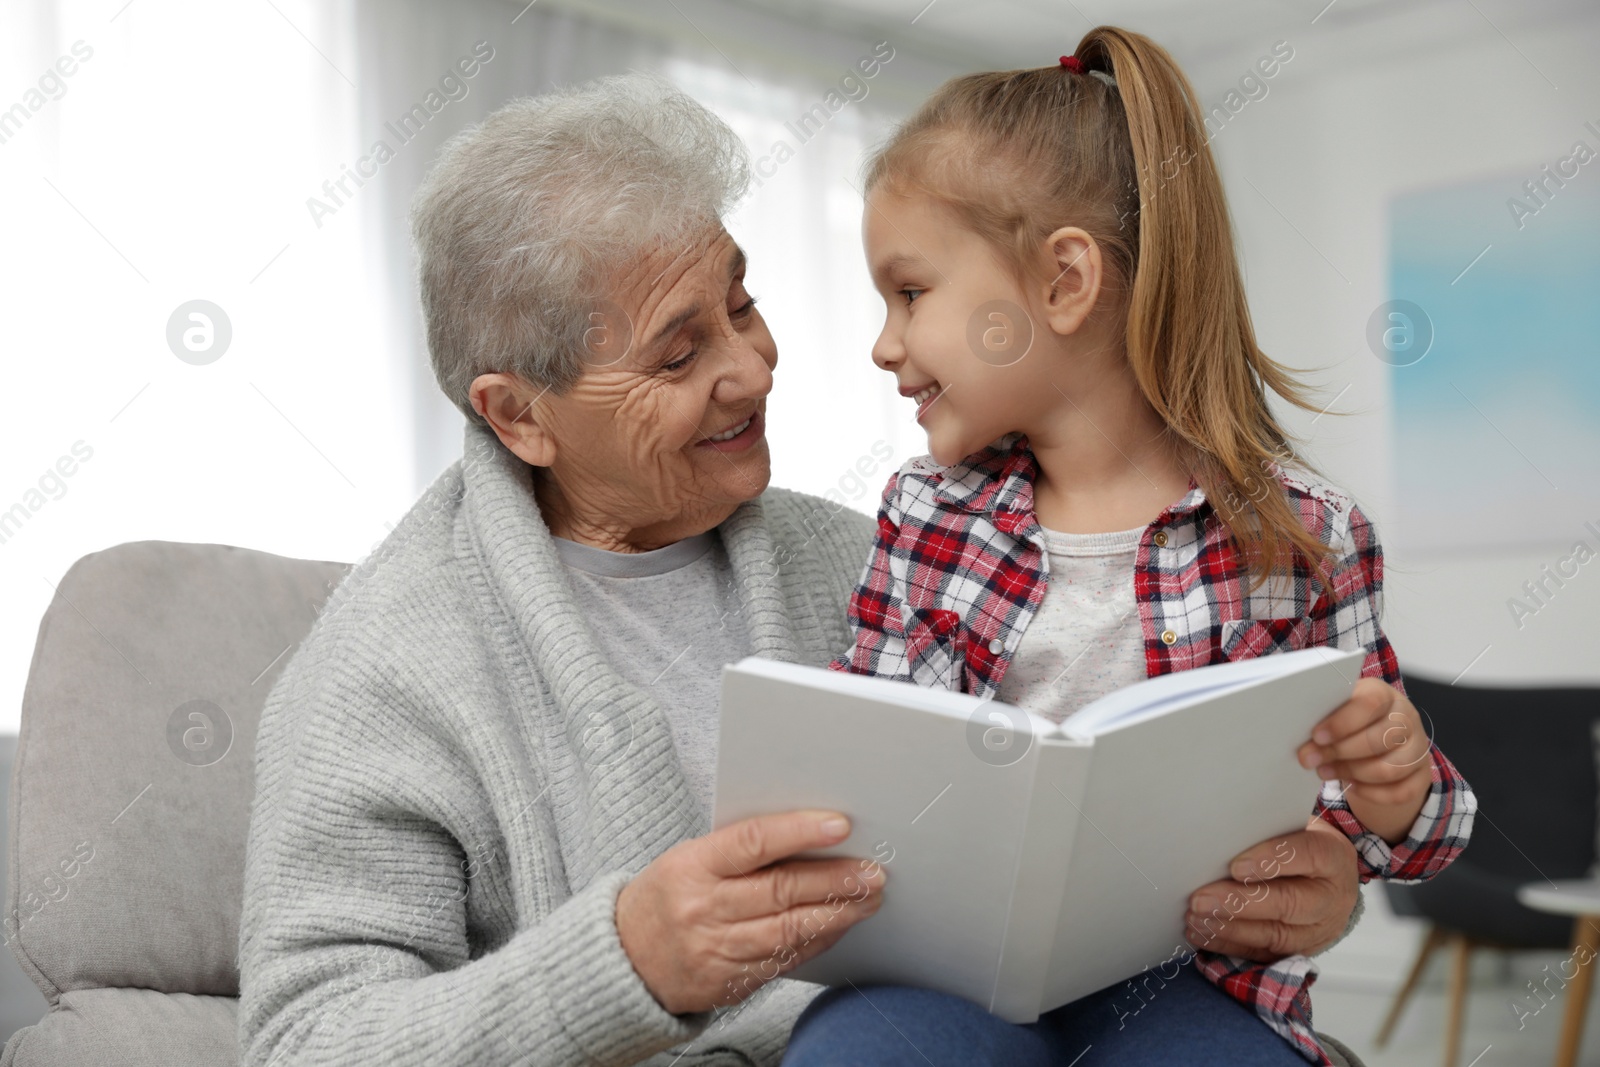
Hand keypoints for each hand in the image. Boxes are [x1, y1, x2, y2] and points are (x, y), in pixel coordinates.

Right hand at [615, 810, 885, 1014]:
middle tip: (873, 871)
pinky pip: (783, 961)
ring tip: (868, 899)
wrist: (624, 958)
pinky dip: (816, 942)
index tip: (840, 825)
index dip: (799, 831)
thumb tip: (808, 834)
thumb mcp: (688, 859)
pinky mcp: (728, 982)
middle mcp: (703, 909)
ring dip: (836, 914)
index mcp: (692, 866)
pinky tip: (837, 927)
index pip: (753, 842)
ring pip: (788, 931)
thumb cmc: (667, 895)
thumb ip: (740, 849)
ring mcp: (715, 950)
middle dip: (835, 880)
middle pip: (781, 891)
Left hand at [1184, 820, 1358, 960]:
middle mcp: (1331, 898)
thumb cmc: (1302, 847)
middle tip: (1201, 900)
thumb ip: (1266, 832)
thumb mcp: (1294, 829)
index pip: (1308, 855)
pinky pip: (1264, 953)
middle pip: (1289, 903)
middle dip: (1239, 903)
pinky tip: (1203, 935)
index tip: (1235, 866)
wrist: (1333, 880)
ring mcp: (1319, 929)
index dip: (1272, 860)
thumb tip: (1222, 835)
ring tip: (1196, 919)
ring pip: (1276, 935)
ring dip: (1230, 928)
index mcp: (1333, 857)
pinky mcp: (1301, 950)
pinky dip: (1230, 946)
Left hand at [1298, 676, 1430, 843]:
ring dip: (1352, 773)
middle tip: (1310, 759)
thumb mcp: (1337, 711)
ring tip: (1324, 771)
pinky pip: (1400, 791)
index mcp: (1383, 694)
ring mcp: (1418, 748)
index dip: (1342, 722)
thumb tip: (1298, 736)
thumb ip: (1322, 717)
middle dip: (1340, 752)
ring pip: (1390, 768)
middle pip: (1379, 738)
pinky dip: (1373, 793)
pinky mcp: (1422, 776)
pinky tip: (1352, 787)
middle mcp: (1406, 718)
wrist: (1379, 742)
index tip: (1315, 736)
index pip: (1369, 702)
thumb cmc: (1349, 722)